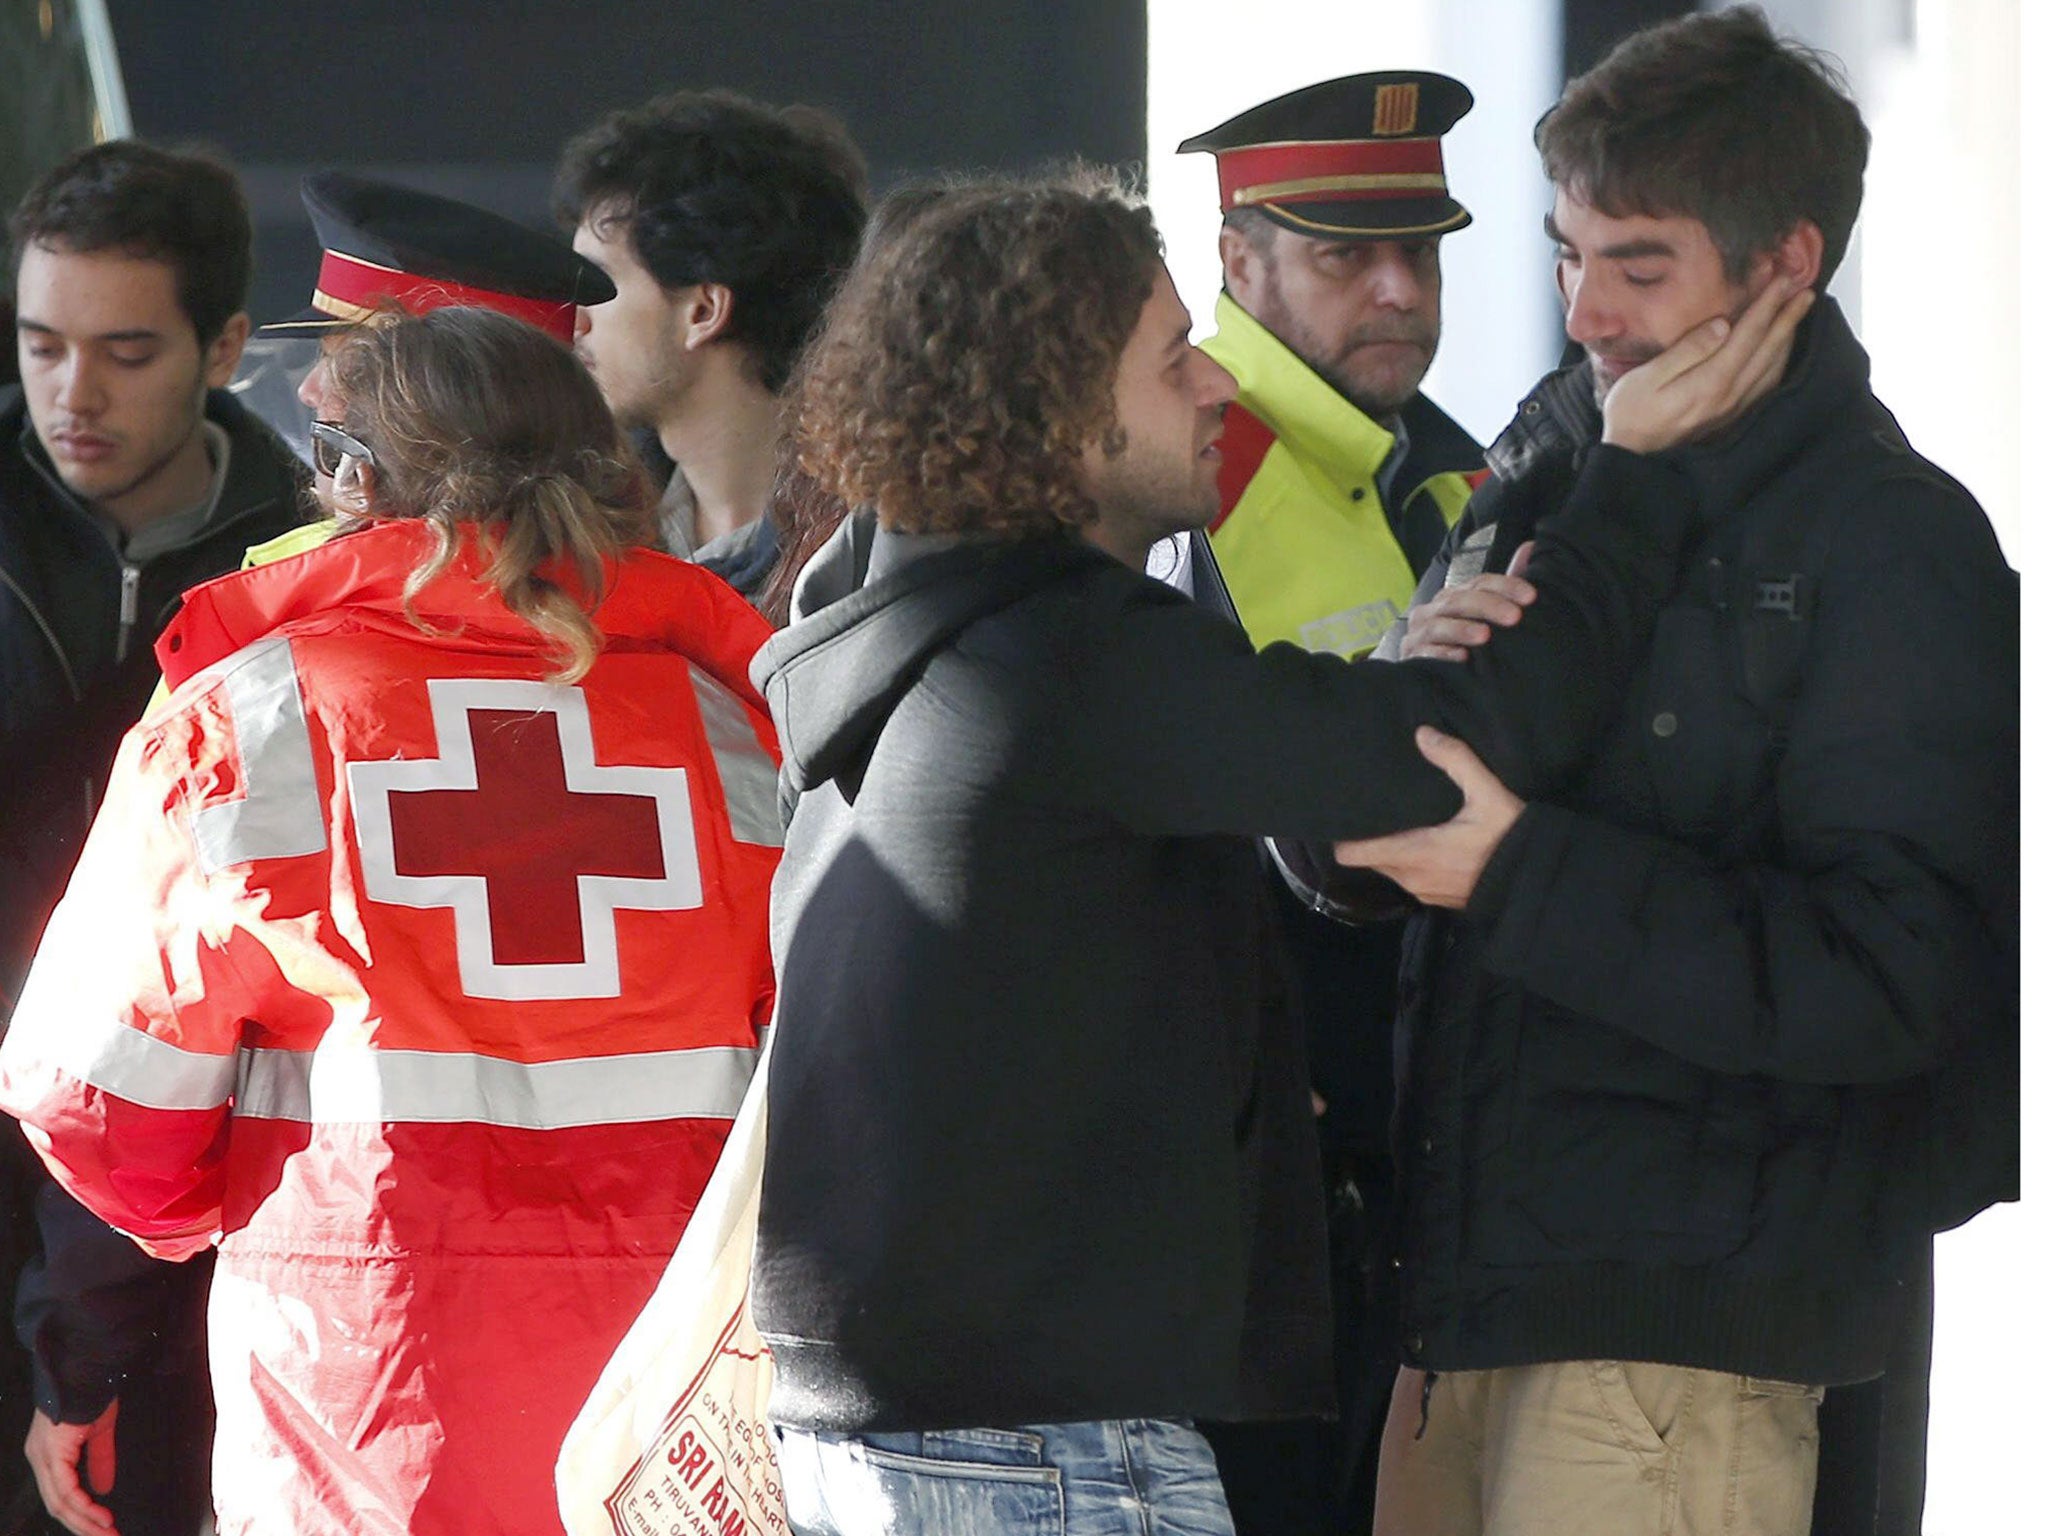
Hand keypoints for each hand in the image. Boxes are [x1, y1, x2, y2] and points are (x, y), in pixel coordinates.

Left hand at [25, 1401, 118, 1535]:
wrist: (87, 1371)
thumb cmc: (91, 1393)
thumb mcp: (99, 1432)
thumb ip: (99, 1460)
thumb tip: (103, 1489)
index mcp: (47, 1454)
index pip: (59, 1495)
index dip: (80, 1515)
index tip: (102, 1528)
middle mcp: (39, 1459)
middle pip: (57, 1506)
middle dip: (84, 1527)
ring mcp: (42, 1458)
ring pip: (60, 1504)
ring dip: (86, 1523)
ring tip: (108, 1533)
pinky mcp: (52, 1455)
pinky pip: (66, 1491)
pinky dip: (85, 1508)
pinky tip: (101, 1517)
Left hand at [1334, 728, 1523, 908]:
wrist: (1539, 881)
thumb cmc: (1510, 837)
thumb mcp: (1487, 793)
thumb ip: (1455, 760)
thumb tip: (1422, 734)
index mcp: (1413, 854)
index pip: (1353, 854)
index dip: (1343, 837)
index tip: (1347, 816)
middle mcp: (1411, 879)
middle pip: (1370, 861)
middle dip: (1368, 840)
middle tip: (1377, 812)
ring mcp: (1425, 894)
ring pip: (1391, 871)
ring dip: (1391, 852)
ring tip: (1400, 824)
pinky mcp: (1440, 901)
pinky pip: (1412, 881)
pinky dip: (1411, 864)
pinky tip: (1427, 843)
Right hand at [1399, 543, 1535, 660]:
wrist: (1433, 675)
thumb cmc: (1465, 641)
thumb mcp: (1486, 612)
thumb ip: (1505, 585)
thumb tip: (1529, 547)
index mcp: (1454, 595)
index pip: (1480, 582)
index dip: (1506, 586)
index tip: (1531, 597)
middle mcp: (1433, 609)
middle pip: (1460, 601)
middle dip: (1488, 607)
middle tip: (1514, 617)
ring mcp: (1419, 632)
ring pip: (1439, 625)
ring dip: (1462, 630)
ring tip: (1485, 636)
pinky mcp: (1411, 656)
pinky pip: (1425, 653)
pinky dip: (1443, 654)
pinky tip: (1462, 658)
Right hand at [1602, 277, 1816, 452]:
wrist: (1629, 455)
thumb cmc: (1630, 411)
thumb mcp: (1647, 376)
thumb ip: (1686, 350)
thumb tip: (1722, 325)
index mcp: (1710, 381)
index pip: (1748, 335)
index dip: (1767, 306)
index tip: (1783, 279)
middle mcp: (1730, 395)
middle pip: (1767, 350)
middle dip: (1787, 317)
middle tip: (1805, 289)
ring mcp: (1733, 408)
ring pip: (1772, 367)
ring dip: (1788, 337)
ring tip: (1798, 312)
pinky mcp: (1731, 416)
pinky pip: (1766, 385)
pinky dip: (1780, 362)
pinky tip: (1781, 350)